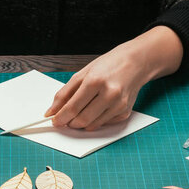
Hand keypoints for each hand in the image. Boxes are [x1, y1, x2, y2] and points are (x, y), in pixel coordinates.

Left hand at [45, 26, 182, 129]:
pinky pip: (103, 123)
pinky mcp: (125, 112)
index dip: (61, 117)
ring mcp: (119, 105)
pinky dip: (95, 120)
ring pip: (92, 125)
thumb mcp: (83, 74)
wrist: (136, 63)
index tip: (54, 121)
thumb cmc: (108, 66)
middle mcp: (109, 94)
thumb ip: (65, 93)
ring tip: (80, 111)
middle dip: (70, 122)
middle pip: (82, 119)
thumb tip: (52, 111)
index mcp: (96, 81)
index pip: (73, 107)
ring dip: (81, 123)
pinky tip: (97, 108)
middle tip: (65, 118)